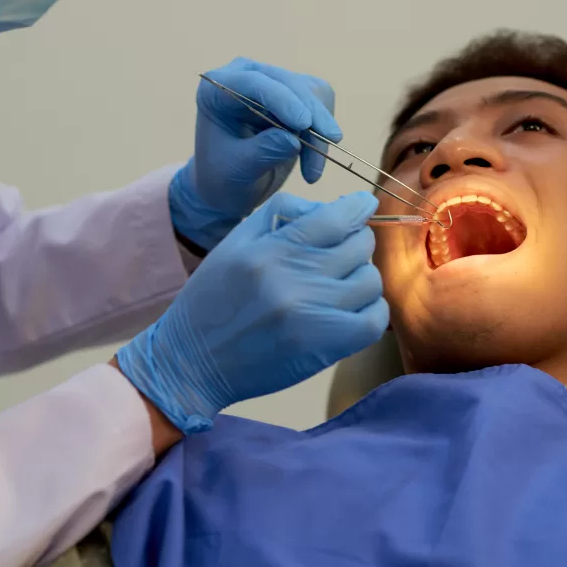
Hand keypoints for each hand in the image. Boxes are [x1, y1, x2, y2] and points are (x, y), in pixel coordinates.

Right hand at [118, 191, 387, 432]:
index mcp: (270, 249)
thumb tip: (334, 206)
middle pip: (359, 246)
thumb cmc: (214, 298)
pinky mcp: (324, 348)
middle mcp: (293, 279)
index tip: (362, 205)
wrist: (192, 361)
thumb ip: (282, 213)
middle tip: (342, 253)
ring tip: (342, 284)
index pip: (336, 218)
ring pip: (370, 281)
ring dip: (362, 278)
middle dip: (356, 243)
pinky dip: (371, 310)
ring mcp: (311, 315)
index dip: (358, 207)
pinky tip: (352, 309)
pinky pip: (374, 320)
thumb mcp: (235, 242)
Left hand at [168, 58, 340, 250]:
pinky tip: (311, 163)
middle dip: (312, 113)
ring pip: (311, 93)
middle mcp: (245, 76)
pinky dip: (322, 134)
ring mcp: (272, 83)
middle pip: (289, 83)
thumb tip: (294, 140)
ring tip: (311, 171)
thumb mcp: (237, 170)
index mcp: (216, 89)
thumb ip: (262, 152)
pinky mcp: (295, 94)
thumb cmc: (224, 178)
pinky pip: (321, 104)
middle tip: (331, 141)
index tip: (305, 123)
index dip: (282, 99)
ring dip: (318, 131)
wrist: (231, 186)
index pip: (253, 82)